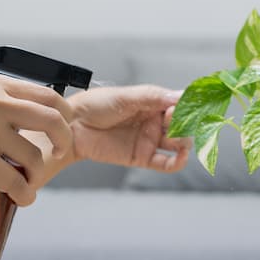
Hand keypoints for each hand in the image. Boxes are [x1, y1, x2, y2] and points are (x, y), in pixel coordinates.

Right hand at [0, 73, 72, 205]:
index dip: (63, 114)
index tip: (63, 128)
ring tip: (30, 182)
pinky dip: (24, 193)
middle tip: (60, 153)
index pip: (46, 94)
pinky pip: (15, 180)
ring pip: (34, 156)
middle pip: (52, 120)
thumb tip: (29, 108)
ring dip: (37, 174)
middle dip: (63, 140)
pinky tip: (22, 198)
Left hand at [67, 85, 191, 171]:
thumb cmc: (94, 106)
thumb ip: (152, 97)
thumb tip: (179, 96)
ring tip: (177, 139)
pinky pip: (166, 163)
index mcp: (152, 103)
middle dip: (185, 124)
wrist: (73, 126)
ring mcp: (149, 139)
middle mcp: (154, 121)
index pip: (179, 105)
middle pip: (182, 125)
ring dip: (184, 142)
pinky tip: (181, 157)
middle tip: (175, 122)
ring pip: (178, 143)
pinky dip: (177, 162)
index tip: (182, 108)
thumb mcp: (124, 96)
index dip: (184, 107)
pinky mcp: (142, 157)